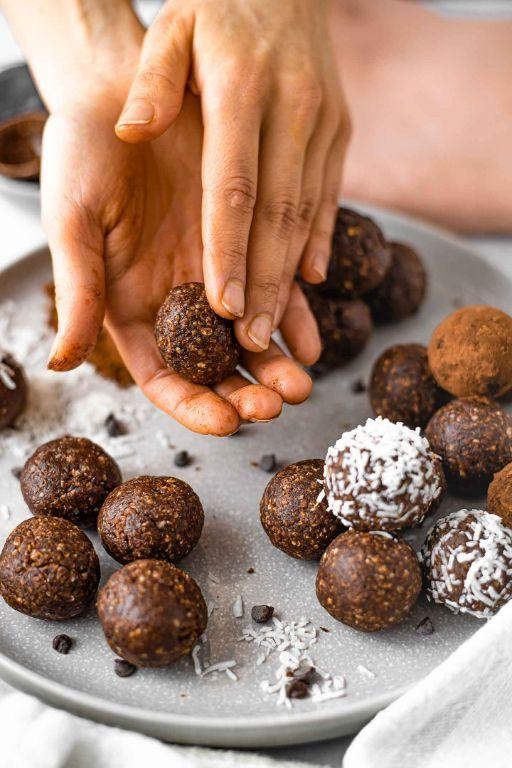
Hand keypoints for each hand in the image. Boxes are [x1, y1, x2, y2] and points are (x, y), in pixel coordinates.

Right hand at [43, 93, 314, 435]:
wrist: (127, 90)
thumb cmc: (85, 152)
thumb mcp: (74, 219)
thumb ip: (77, 290)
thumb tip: (62, 361)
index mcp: (133, 308)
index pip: (164, 376)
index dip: (194, 404)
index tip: (227, 423)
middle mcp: (178, 302)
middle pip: (215, 367)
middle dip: (245, 392)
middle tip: (276, 404)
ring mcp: (216, 275)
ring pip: (251, 336)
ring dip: (277, 363)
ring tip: (302, 382)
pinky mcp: (248, 242)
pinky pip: (277, 287)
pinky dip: (295, 315)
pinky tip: (312, 337)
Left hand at [116, 0, 349, 351]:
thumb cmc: (217, 6)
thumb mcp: (172, 27)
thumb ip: (152, 81)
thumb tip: (132, 128)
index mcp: (243, 89)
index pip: (235, 188)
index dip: (230, 252)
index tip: (223, 306)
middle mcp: (292, 110)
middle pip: (277, 215)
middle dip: (266, 284)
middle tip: (253, 342)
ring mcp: (324, 122)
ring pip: (307, 215)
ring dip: (292, 277)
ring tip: (276, 329)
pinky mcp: (339, 130)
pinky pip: (330, 196)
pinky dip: (320, 242)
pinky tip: (309, 282)